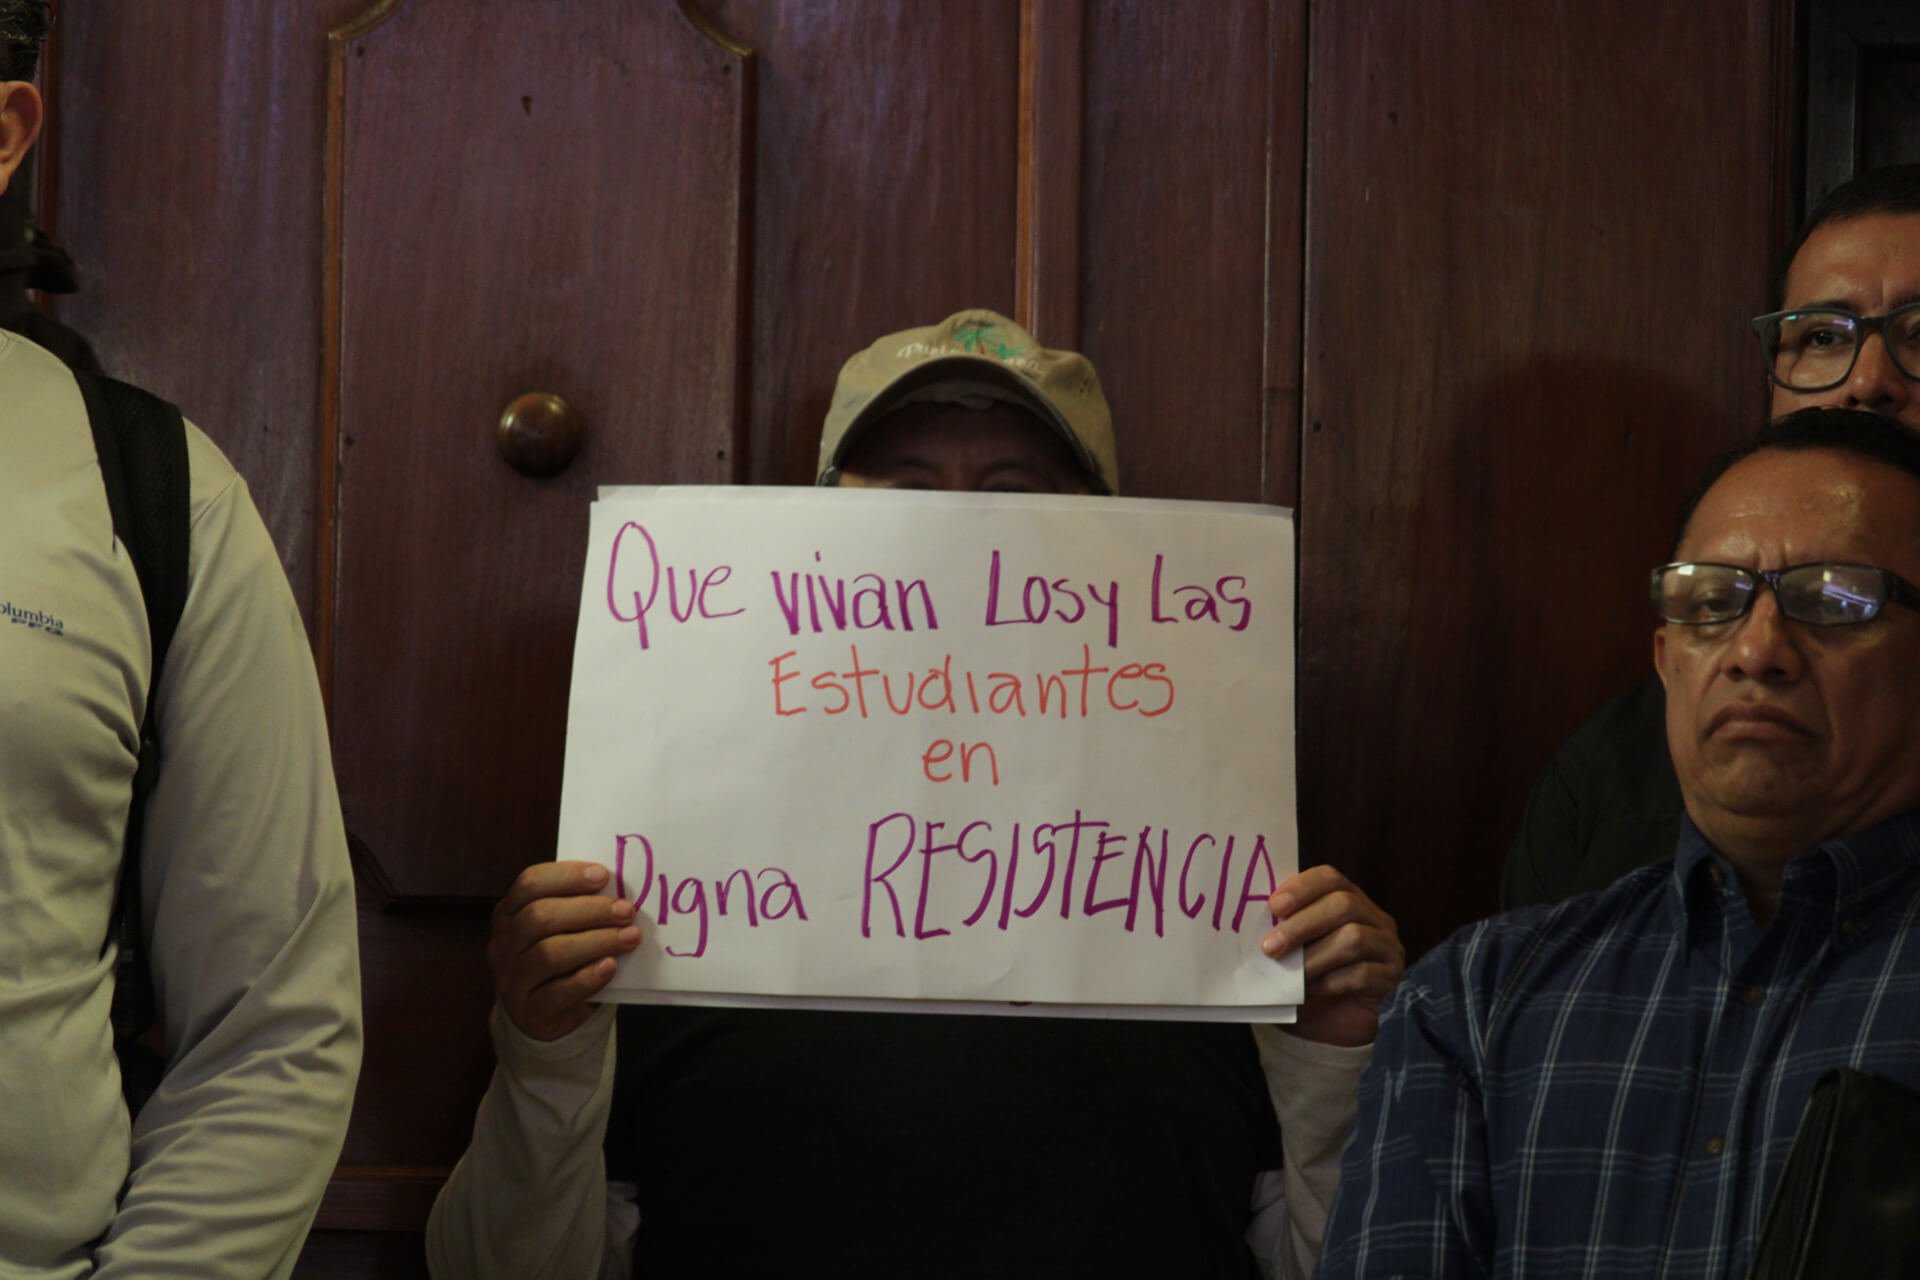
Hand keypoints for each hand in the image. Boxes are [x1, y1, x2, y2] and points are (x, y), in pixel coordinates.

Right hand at [488, 860, 641, 1040]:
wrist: (545, 1016)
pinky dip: (588, 977)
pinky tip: (611, 966)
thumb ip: (578, 908)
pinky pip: (557, 992)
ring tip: (629, 937)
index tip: (603, 875)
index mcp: (509, 913)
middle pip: (540, 917)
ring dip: (595, 941)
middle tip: (625, 910)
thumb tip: (619, 889)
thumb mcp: (561, 929)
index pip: (529, 883)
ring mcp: (511, 979)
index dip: (566, 876)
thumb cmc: (561, 959)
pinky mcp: (529, 1011)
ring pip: (548, 953)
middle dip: (588, 910)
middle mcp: (503, 944)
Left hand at [1260, 865, 1403, 1046]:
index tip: (1274, 907)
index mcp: (1347, 900)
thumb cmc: (1309, 982)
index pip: (1330, 878)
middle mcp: (1373, 918)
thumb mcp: (1291, 955)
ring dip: (1315, 957)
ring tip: (1292, 975)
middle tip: (1271, 947)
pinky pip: (1363, 973)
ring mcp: (1388, 947)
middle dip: (1303, 925)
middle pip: (1344, 905)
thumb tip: (1251, 924)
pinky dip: (1331, 982)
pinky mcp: (1392, 978)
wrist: (1332, 1026)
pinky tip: (1313, 991)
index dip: (1302, 888)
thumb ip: (1279, 936)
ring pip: (1354, 938)